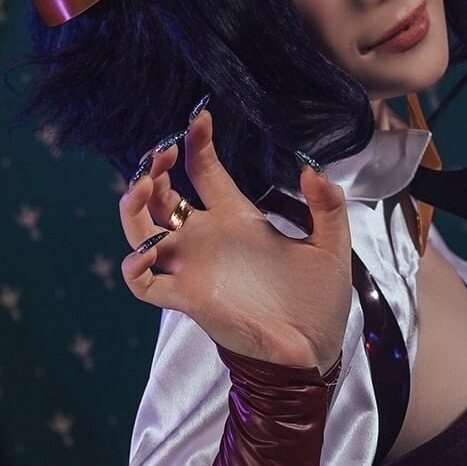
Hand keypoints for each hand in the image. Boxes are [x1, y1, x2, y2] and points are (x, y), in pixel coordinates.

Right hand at [119, 108, 351, 371]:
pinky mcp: (189, 298)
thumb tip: (313, 169)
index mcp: (237, 220)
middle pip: (163, 197)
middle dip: (155, 169)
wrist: (315, 347)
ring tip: (145, 187)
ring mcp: (194, 268)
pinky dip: (135, 267)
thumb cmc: (318, 299)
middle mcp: (208, 240)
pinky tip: (144, 251)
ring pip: (143, 231)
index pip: (205, 172)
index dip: (198, 143)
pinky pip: (146, 284)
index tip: (199, 118)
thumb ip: (326, 206)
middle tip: (165, 152)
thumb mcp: (331, 245)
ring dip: (135, 207)